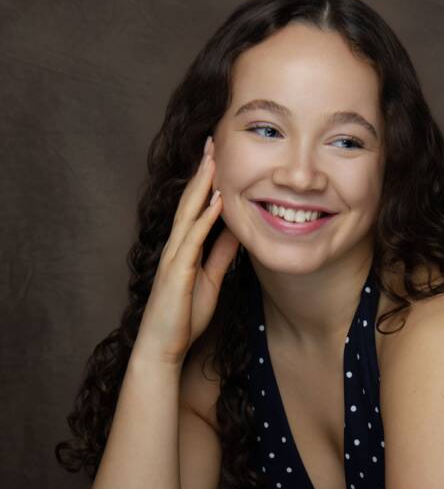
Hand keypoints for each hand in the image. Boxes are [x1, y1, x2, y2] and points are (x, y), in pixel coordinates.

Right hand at [135, 135, 239, 366]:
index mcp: (184, 248)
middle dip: (202, 172)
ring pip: (188, 214)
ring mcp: (175, 258)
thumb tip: (235, 233)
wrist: (164, 346)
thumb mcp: (211, 280)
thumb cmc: (184, 316)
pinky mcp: (178, 273)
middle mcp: (176, 247)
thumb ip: (220, 256)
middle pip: (189, 201)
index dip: (205, 182)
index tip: (216, 156)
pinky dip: (205, 219)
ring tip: (212, 160)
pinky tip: (216, 202)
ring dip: (202, 186)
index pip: (194, 207)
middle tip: (212, 142)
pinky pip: (193, 240)